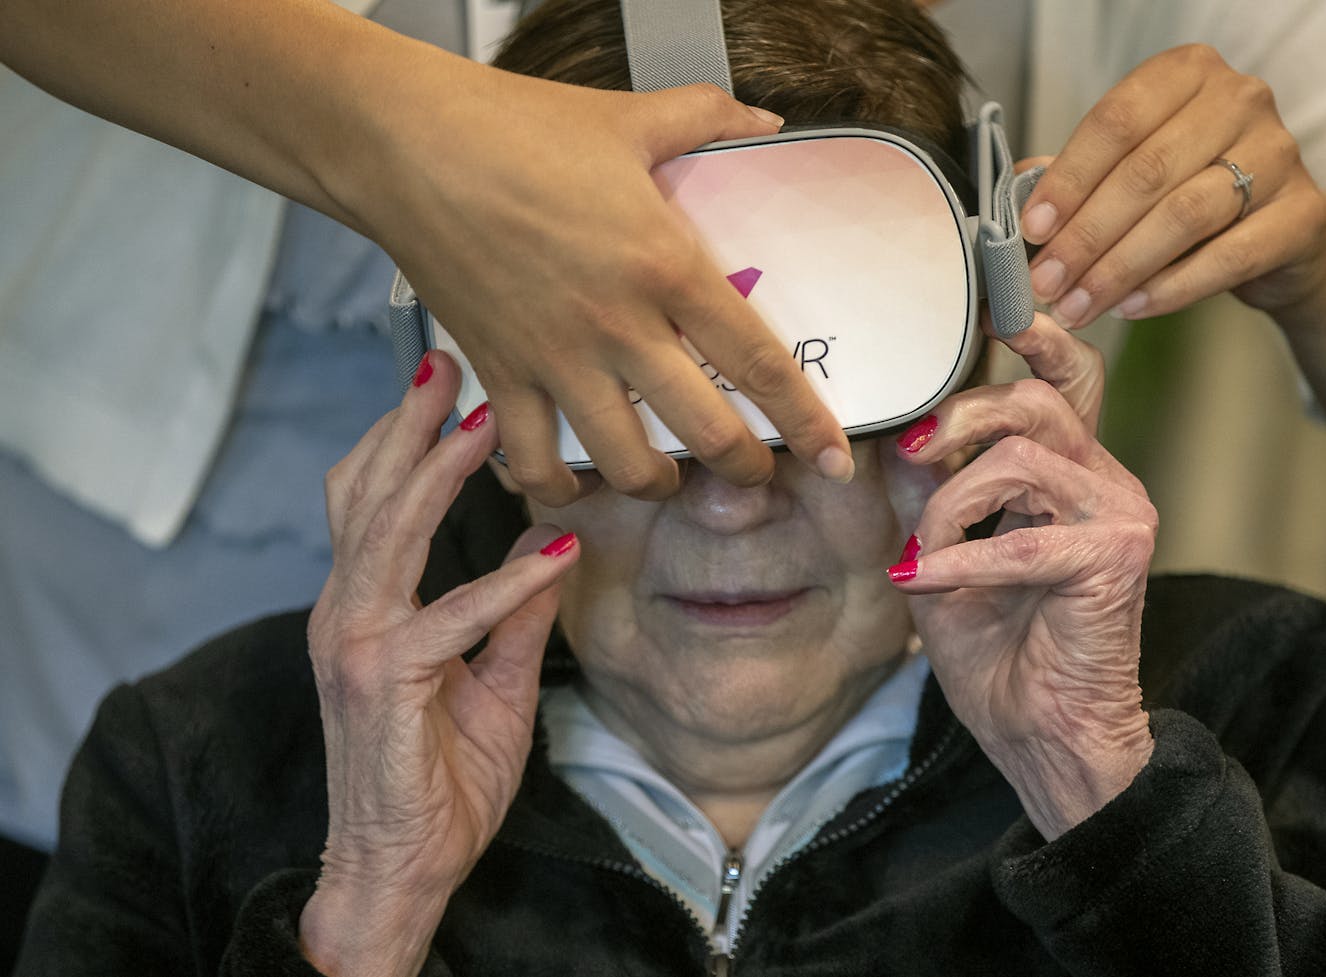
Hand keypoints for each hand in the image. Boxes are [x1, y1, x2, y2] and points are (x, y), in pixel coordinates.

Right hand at [298, 352, 576, 976]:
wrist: (398, 871)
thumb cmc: (434, 782)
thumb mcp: (491, 685)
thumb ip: (512, 617)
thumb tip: (548, 545)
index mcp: (363, 608)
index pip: (370, 504)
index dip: (400, 440)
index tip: (444, 387)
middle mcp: (346, 614)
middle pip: (368, 496)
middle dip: (408, 424)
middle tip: (449, 360)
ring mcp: (356, 645)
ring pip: (390, 534)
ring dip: (438, 471)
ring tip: (483, 418)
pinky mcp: (383, 684)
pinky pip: (449, 618)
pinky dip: (505, 582)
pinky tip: (554, 550)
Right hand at [360, 66, 853, 506]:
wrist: (408, 146)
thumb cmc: (517, 127)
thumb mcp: (629, 117)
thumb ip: (708, 118)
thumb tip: (764, 120)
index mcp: (665, 267)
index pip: (757, 361)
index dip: (805, 420)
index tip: (836, 459)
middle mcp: (619, 328)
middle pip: (706, 433)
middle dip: (746, 469)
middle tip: (757, 472)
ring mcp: (555, 361)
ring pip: (624, 465)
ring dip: (658, 486)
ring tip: (668, 478)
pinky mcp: (499, 375)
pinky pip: (531, 461)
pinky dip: (554, 488)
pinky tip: (573, 484)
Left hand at [887, 314, 1155, 838]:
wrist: (1043, 737)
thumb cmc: (999, 653)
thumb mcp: (942, 555)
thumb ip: (928, 494)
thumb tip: (897, 435)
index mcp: (1069, 474)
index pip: (1065, 380)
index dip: (1035, 337)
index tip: (992, 307)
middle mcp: (1103, 482)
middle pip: (1039, 400)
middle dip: (964, 414)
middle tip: (917, 450)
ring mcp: (1119, 516)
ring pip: (1022, 458)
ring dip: (950, 505)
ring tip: (925, 553)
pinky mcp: (1115, 559)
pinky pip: (1019, 540)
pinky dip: (959, 561)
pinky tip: (923, 582)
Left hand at [1019, 44, 1325, 328]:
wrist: (1279, 234)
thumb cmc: (1190, 190)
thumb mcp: (1131, 169)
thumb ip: (1078, 174)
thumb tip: (1015, 192)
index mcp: (1187, 73)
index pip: (1115, 122)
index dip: (1067, 180)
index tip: (1030, 230)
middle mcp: (1240, 100)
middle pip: (1146, 171)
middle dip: (1085, 235)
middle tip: (1046, 282)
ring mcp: (1279, 155)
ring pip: (1183, 215)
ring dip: (1119, 268)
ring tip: (1077, 305)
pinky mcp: (1301, 215)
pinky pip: (1227, 257)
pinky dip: (1170, 287)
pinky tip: (1129, 306)